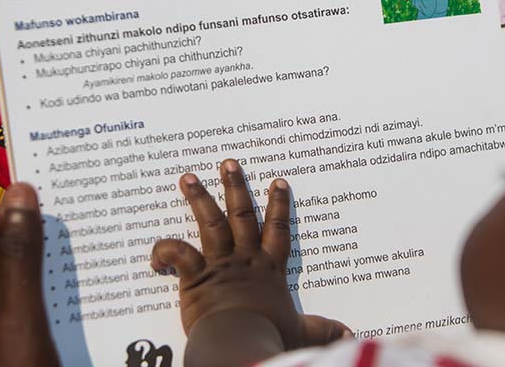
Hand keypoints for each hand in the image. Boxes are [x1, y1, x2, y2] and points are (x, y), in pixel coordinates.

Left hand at [0, 184, 58, 366]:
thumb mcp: (20, 317)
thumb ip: (20, 254)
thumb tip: (22, 189)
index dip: (30, 258)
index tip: (65, 267)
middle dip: (25, 286)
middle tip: (59, 299)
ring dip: (22, 308)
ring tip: (49, 323)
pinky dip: (10, 332)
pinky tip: (33, 345)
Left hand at [152, 160, 348, 351]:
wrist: (243, 342)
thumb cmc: (271, 337)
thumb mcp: (302, 333)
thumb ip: (321, 329)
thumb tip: (349, 336)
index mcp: (269, 271)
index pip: (278, 231)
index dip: (279, 205)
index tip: (278, 182)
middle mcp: (245, 260)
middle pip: (242, 215)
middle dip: (236, 187)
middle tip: (229, 163)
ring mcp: (220, 264)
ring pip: (210, 223)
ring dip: (199, 199)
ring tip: (187, 177)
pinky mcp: (196, 276)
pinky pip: (177, 254)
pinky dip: (164, 251)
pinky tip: (155, 256)